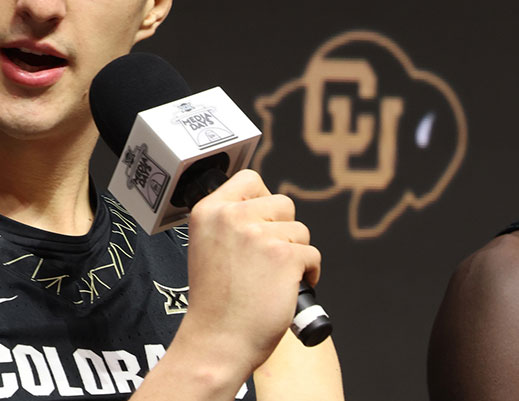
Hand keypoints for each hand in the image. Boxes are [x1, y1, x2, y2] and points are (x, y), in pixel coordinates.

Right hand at [174, 169, 320, 379]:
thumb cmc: (214, 302)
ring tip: (273, 278)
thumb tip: (264, 207)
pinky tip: (287, 289)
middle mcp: (231, 217)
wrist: (217, 340)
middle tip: (267, 260)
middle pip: (282, 203)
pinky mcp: (284, 256)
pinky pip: (312, 255)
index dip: (263, 200)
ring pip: (300, 231)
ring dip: (295, 254)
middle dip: (283, 230)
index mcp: (208, 211)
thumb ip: (229, 221)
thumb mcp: (206, 246)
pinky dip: (308, 274)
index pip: (249, 179)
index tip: (261, 221)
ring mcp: (258, 235)